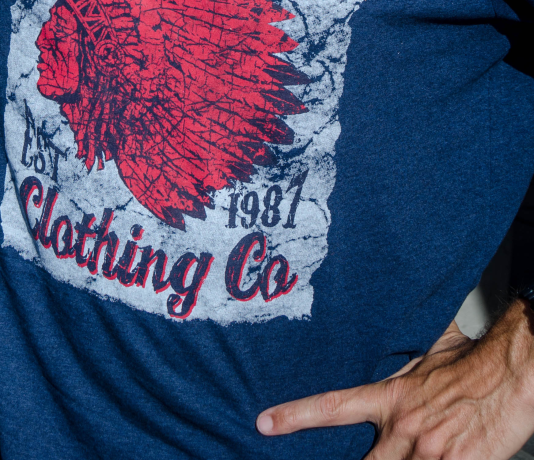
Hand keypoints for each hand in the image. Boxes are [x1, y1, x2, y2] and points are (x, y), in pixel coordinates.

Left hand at [256, 303, 533, 457]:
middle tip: (344, 459)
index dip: (296, 416)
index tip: (265, 423)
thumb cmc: (473, 363)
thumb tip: (382, 328)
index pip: (332, 406)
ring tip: (423, 449)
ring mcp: (428, 453)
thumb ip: (401, 355)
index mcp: (392, 398)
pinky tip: (446, 456)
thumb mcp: (427, 350)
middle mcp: (404, 429)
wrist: (511, 374)